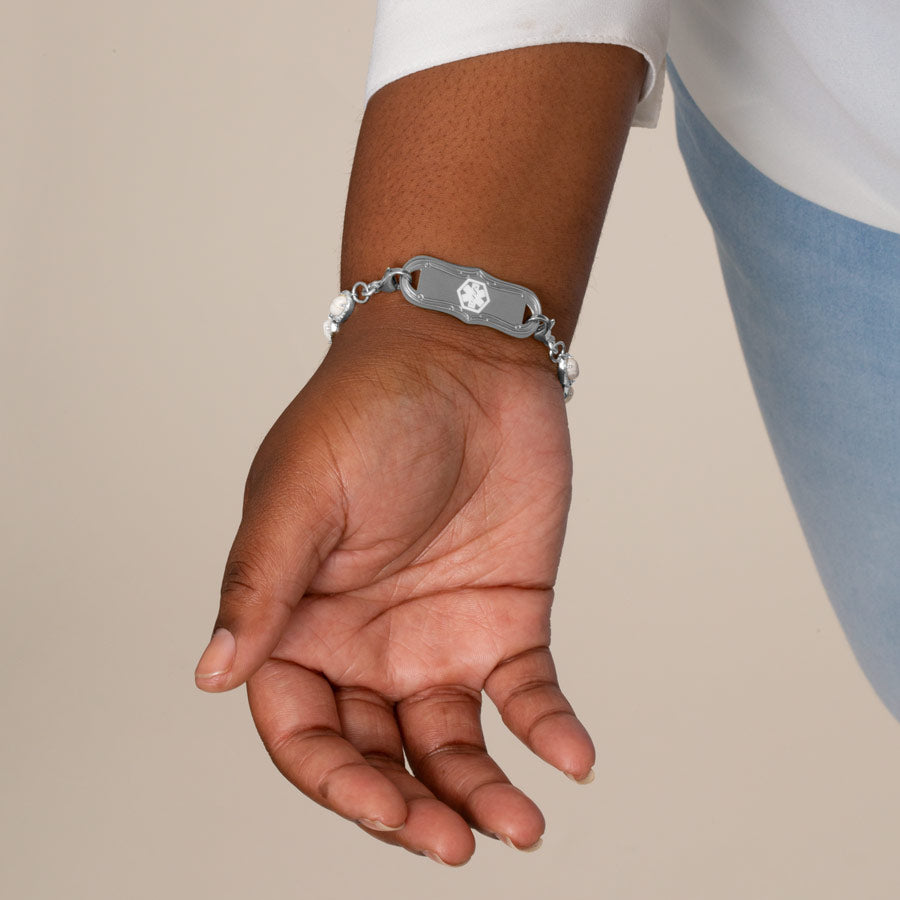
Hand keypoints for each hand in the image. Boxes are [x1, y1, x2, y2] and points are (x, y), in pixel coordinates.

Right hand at [193, 302, 594, 864]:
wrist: (463, 359)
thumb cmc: (366, 411)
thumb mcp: (301, 492)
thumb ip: (262, 582)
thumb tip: (213, 673)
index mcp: (299, 621)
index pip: (301, 730)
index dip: (334, 781)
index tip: (383, 808)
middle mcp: (364, 645)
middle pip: (377, 756)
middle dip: (409, 807)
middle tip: (452, 842)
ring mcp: (437, 636)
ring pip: (452, 743)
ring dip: (481, 791)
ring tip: (520, 827)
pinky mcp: (506, 617)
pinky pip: (526, 694)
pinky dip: (547, 730)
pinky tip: (571, 758)